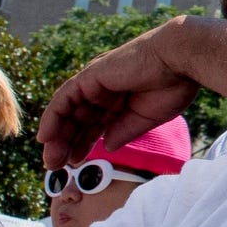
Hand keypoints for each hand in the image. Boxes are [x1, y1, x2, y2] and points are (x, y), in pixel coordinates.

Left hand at [36, 16, 224, 167]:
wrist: (181, 59)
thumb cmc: (173, 85)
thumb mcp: (145, 118)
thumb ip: (123, 131)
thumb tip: (106, 146)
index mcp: (120, 98)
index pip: (95, 124)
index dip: (84, 144)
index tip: (75, 163)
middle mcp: (105, 89)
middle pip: (79, 120)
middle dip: (67, 143)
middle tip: (56, 167)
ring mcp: (96, 82)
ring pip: (68, 112)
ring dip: (57, 136)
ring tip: (51, 160)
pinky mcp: (89, 76)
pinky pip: (64, 100)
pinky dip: (52, 118)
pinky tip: (45, 138)